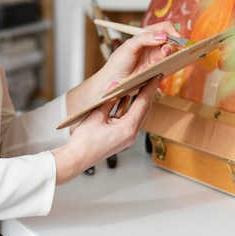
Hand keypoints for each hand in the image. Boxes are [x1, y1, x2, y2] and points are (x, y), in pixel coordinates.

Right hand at [54, 20, 179, 184]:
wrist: (78, 158)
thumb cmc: (85, 141)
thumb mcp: (97, 115)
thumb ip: (109, 101)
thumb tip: (115, 89)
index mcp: (128, 128)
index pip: (142, 103)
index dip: (149, 88)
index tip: (156, 77)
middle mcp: (130, 134)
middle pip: (143, 109)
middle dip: (148, 93)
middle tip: (153, 78)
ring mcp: (126, 136)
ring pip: (137, 114)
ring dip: (138, 99)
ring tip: (141, 84)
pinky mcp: (121, 136)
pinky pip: (128, 118)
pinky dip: (127, 107)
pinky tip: (126, 97)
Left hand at [66, 20, 179, 115]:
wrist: (113, 79)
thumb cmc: (118, 61)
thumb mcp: (129, 46)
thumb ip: (145, 38)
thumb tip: (162, 36)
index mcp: (146, 35)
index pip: (164, 27)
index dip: (171, 30)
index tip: (174, 36)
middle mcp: (154, 44)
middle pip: (171, 39)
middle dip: (172, 43)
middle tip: (166, 51)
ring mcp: (157, 56)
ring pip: (172, 52)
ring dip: (169, 54)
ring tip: (161, 58)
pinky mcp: (158, 68)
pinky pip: (168, 64)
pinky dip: (167, 64)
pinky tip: (159, 66)